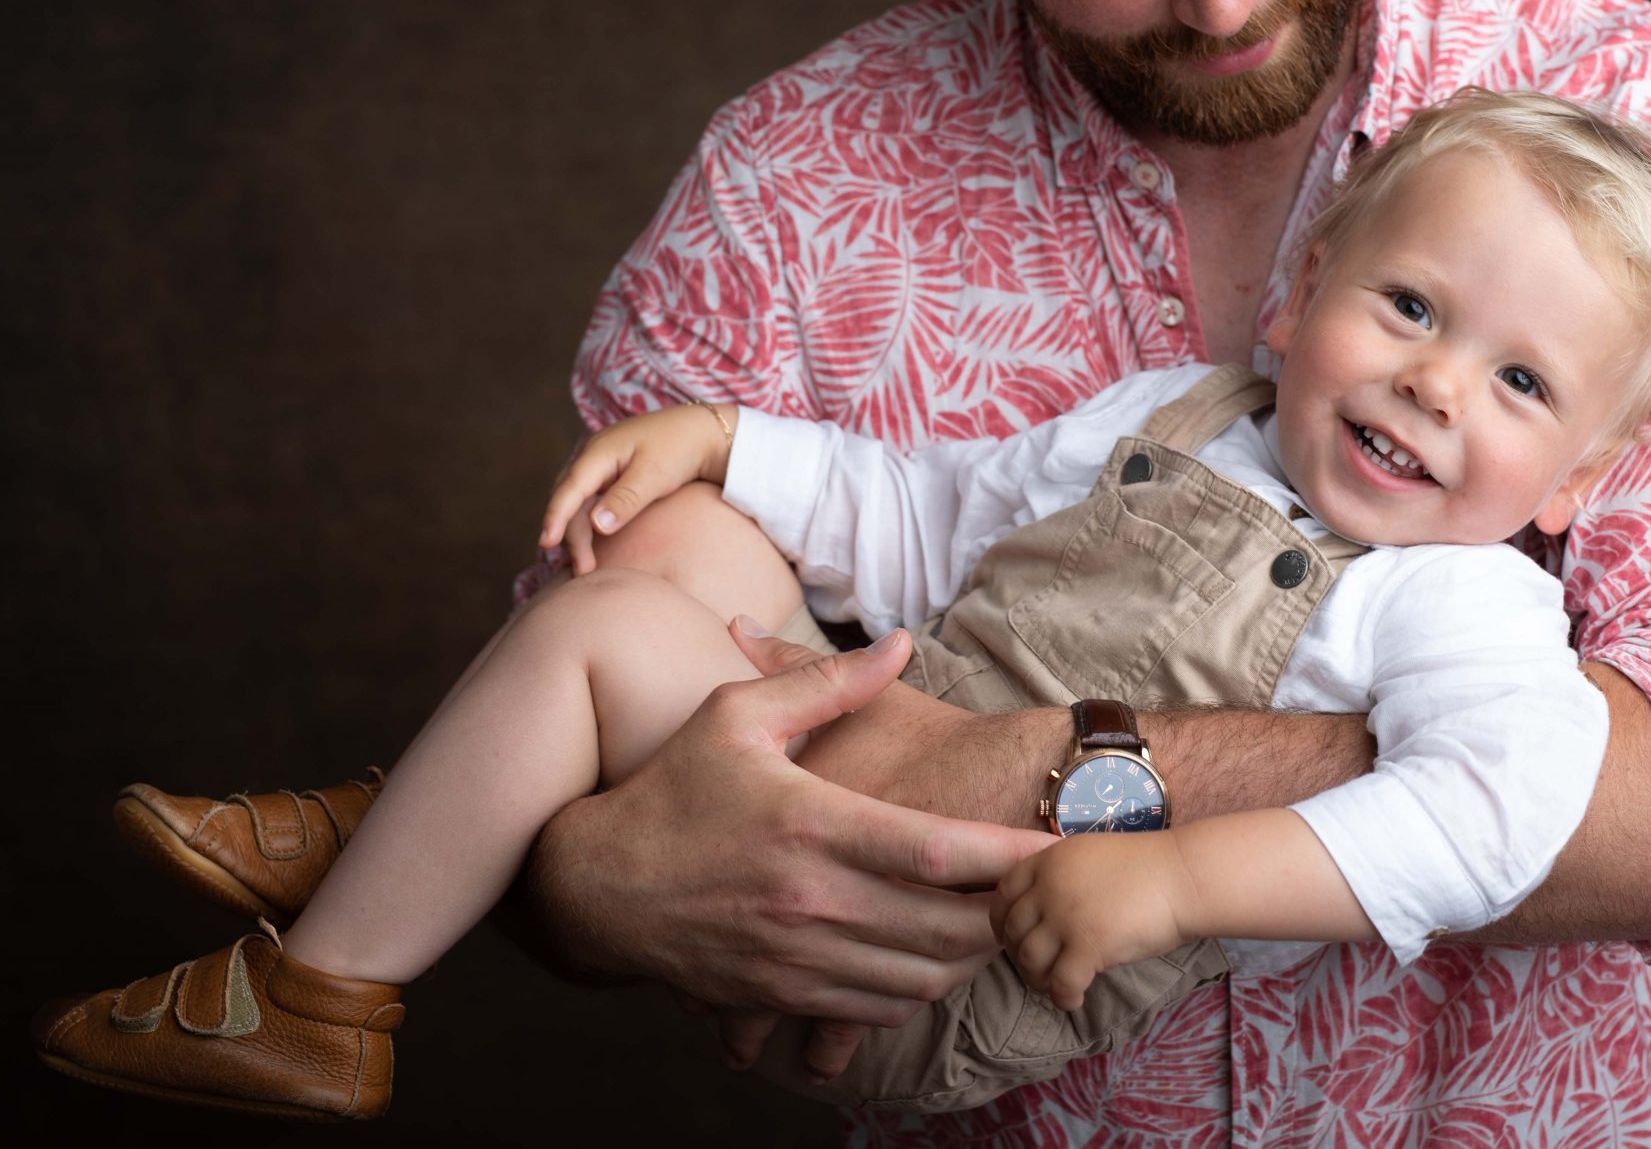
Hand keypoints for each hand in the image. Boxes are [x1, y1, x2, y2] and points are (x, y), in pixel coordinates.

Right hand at [521, 623, 1054, 1073]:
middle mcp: (808, 900)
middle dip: (1005, 914)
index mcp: (808, 824)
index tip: (1055, 843)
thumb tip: (900, 643)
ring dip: (968, 956)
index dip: (1005, 855)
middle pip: (943, 928)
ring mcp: (794, 958)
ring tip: (995, 919)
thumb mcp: (736, 715)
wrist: (595, 888)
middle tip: (1037, 888)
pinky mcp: (780, 995)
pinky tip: (930, 954)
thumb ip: (824, 681)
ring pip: (919, 979)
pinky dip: (919, 988)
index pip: (932, 850)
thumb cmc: (672, 790)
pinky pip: (876, 1008)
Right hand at [538, 404, 734, 573]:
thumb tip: (596, 526)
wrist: (703, 432)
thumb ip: (625, 500)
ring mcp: (600, 465)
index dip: (555, 517)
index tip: (547, 544)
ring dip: (578, 533)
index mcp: (599, 451)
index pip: (570, 488)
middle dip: (570, 535)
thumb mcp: (655, 475)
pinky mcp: (610, 475)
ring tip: (584, 565)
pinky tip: (591, 545)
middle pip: (569, 499)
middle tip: (583, 570)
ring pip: (577, 502)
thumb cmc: (680, 449)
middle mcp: (592, 456)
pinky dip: (588, 524)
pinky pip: (589, 501)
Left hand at [991, 832, 1194, 1010]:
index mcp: (1049, 861)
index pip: (1004, 893)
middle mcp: (1049, 887)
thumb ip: (1063, 876)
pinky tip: (1075, 1000)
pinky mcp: (1088, 947)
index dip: (1001, 920)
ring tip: (1057, 986)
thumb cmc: (1148, 867)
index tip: (1010, 937)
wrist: (1183, 878)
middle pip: (1014, 931)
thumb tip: (1045, 910)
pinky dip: (1064, 998)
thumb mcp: (1091, 856)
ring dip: (1039, 981)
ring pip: (1030, 961)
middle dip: (1020, 955)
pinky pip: (1061, 984)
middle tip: (1038, 969)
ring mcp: (1066, 917)